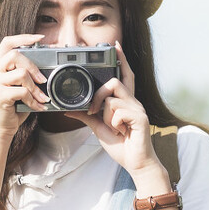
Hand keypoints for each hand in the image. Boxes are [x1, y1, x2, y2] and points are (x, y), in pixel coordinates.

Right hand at [0, 34, 48, 136]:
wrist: (1, 127)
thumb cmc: (12, 106)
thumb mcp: (18, 85)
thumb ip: (24, 73)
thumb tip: (46, 66)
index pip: (7, 43)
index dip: (24, 37)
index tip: (40, 38)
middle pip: (15, 55)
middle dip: (33, 67)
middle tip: (43, 80)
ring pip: (21, 73)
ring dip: (35, 87)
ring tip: (41, 97)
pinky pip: (22, 91)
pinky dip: (33, 100)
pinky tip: (36, 107)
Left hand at [71, 44, 169, 191]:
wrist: (136, 163)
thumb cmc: (121, 145)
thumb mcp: (98, 128)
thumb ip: (86, 116)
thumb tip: (68, 111)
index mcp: (125, 102)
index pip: (124, 75)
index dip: (121, 60)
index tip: (116, 45)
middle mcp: (133, 102)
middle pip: (115, 82)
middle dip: (99, 95)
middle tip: (93, 110)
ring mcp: (138, 109)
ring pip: (113, 98)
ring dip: (105, 114)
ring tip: (111, 127)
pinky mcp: (140, 118)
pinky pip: (118, 111)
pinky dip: (113, 123)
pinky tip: (120, 132)